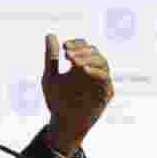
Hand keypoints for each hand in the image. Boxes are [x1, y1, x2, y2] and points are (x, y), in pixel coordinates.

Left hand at [41, 34, 113, 156]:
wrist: (62, 123)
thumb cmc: (56, 100)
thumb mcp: (50, 76)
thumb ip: (51, 57)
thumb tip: (50, 34)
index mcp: (80, 65)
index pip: (85, 47)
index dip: (77, 44)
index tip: (64, 46)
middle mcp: (93, 71)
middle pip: (94, 52)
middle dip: (81, 51)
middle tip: (67, 54)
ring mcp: (101, 82)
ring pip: (102, 63)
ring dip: (89, 58)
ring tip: (74, 60)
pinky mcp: (106, 93)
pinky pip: (105, 79)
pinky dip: (96, 72)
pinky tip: (83, 70)